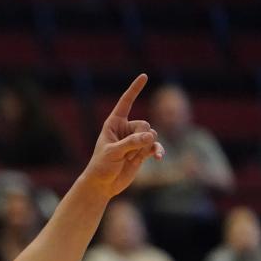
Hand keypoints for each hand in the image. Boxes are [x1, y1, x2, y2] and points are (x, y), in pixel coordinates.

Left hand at [82, 74, 164, 197]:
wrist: (103, 184)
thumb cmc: (101, 166)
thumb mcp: (113, 153)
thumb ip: (131, 143)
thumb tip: (151, 136)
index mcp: (113, 124)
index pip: (126, 102)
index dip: (135, 89)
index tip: (144, 76)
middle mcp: (125, 129)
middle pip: (144, 124)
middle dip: (140, 137)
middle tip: (129, 151)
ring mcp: (135, 140)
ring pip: (151, 135)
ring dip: (144, 148)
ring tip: (131, 159)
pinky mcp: (142, 152)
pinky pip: (155, 146)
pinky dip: (158, 151)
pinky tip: (159, 157)